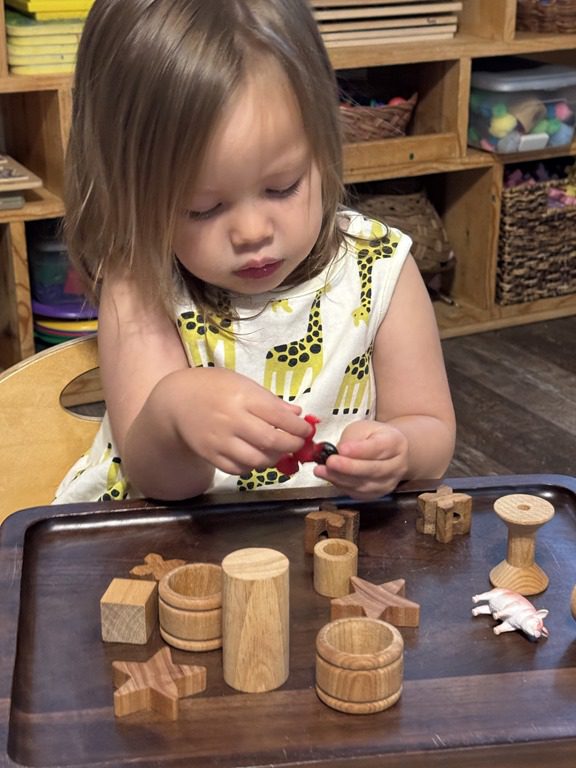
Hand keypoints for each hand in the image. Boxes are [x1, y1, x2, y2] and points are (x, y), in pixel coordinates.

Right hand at [168, 368, 312, 475]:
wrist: (176, 401)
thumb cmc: (213, 387)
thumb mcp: (242, 383)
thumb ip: (270, 400)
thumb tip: (297, 415)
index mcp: (242, 397)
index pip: (278, 416)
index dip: (298, 427)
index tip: (307, 430)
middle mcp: (231, 420)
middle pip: (271, 440)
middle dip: (292, 445)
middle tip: (298, 444)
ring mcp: (220, 440)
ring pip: (256, 460)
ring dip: (273, 459)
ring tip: (278, 451)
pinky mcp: (210, 455)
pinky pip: (238, 469)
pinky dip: (252, 467)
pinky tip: (256, 456)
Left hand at [313, 419, 408, 499]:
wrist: (388, 452)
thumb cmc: (374, 437)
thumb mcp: (364, 428)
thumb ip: (353, 439)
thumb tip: (338, 452)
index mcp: (396, 443)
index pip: (379, 448)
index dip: (359, 450)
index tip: (342, 449)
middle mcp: (396, 466)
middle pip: (373, 470)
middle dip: (348, 467)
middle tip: (330, 462)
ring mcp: (388, 483)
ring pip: (364, 485)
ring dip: (340, 478)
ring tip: (322, 470)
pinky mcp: (376, 494)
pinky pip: (357, 493)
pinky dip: (341, 486)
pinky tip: (329, 477)